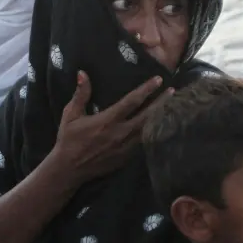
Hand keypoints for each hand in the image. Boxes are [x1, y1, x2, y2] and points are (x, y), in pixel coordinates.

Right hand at [52, 71, 172, 185]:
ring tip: (171, 106)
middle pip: (147, 115)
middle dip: (161, 102)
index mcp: (108, 120)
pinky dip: (153, 133)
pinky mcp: (126, 158)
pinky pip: (143, 142)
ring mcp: (125, 147)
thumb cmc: (69, 139)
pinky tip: (159, 126)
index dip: (146, 89)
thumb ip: (80, 94)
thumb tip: (82, 73)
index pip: (132, 101)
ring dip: (160, 117)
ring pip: (148, 130)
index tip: (158, 80)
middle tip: (173, 91)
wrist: (69, 169)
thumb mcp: (71, 115)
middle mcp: (120, 133)